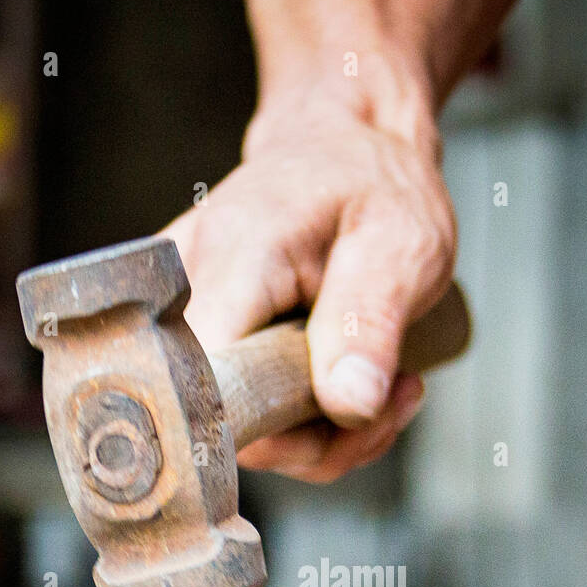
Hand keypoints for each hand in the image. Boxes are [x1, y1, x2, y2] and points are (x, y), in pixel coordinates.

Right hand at [164, 85, 454, 482]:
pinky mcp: (203, 349)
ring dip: (327, 435)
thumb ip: (368, 324)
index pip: (211, 387)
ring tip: (385, 382)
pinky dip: (311, 424)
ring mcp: (186, 324)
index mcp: (233, 259)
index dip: (278, 429)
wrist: (345, 148)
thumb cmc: (372, 184)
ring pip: (244, 434)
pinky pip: (250, 420)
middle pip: (230, 424)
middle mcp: (188, 294)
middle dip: (322, 438)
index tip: (352, 415)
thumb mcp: (400, 244)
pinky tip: (353, 384)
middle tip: (392, 395)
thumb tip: (348, 405)